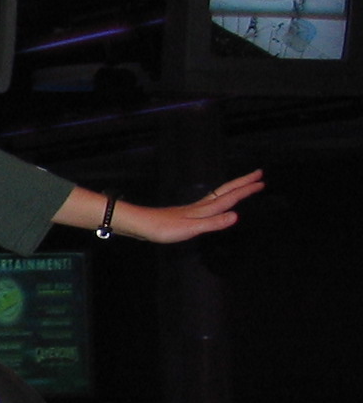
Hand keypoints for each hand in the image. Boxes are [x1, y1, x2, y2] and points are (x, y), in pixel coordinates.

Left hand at [116, 170, 264, 242]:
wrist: (140, 225)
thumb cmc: (163, 229)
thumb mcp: (191, 228)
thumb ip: (213, 223)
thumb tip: (236, 216)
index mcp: (205, 209)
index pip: (230, 197)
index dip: (246, 190)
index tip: (262, 181)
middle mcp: (201, 206)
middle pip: (226, 191)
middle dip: (243, 183)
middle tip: (259, 174)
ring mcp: (193, 209)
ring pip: (219, 196)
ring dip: (233, 189)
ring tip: (243, 185)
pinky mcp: (186, 214)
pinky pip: (210, 203)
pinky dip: (220, 199)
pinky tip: (216, 203)